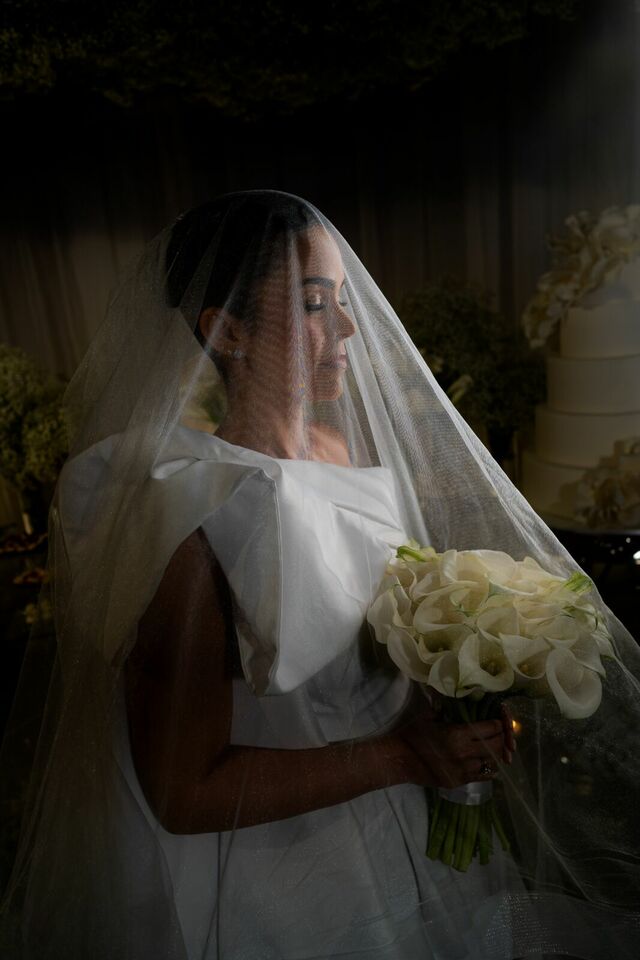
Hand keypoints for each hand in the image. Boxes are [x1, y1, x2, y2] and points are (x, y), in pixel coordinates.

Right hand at [392, 698, 512, 789]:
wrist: (399, 760)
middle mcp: (465, 753)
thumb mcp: (429, 716)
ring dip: (496, 753)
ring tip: (495, 747)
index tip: (499, 720)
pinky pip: (483, 776)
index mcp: (458, 734)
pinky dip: (489, 769)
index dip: (498, 723)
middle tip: (501, 732)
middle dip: (501, 737)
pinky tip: (488, 762)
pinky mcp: (460, 782)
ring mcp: (464, 770)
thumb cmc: (413, 735)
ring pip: (492, 762)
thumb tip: (458, 697)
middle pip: (495, 745)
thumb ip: (445, 707)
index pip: (490, 728)